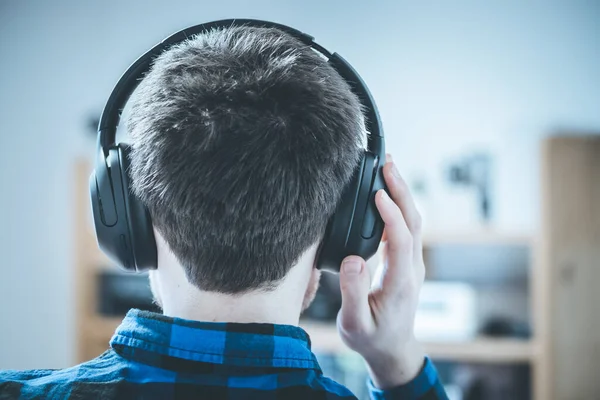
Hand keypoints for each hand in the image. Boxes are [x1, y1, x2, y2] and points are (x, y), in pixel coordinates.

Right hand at [336, 155, 425, 388]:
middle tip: (387, 164)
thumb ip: (352, 294)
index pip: (401, 239)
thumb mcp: (354, 324)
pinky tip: (386, 193)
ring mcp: (412, 264)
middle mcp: (411, 268)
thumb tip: (352, 260)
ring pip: (413, 221)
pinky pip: (407, 227)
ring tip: (388, 169)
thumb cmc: (370, 337)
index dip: (391, 214)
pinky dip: (398, 205)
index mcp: (400, 282)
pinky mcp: (407, 261)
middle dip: (402, 190)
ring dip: (402, 194)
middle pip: (414, 222)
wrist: (392, 348)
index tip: (377, 192)